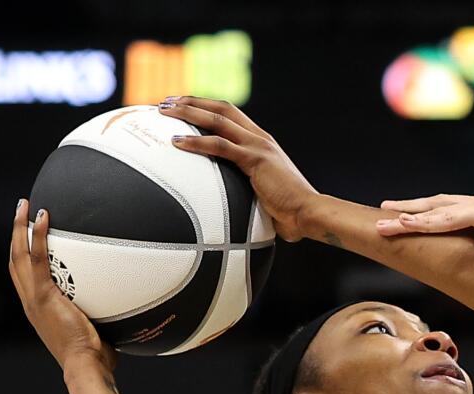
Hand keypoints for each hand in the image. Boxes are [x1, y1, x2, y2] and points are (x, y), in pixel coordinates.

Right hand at [8, 198, 111, 373]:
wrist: (86, 367)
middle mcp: (30, 301)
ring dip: (20, 227)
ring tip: (24, 204)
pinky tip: (44, 217)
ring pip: (19, 254)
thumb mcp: (97, 331)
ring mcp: (34, 298)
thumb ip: (102, 315)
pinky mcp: (43, 296)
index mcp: (38, 309)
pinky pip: (38, 259)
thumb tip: (127, 306)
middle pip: (14, 260)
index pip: (24, 276)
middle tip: (20, 211)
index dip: (22, 255)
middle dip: (15, 234)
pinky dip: (38, 236)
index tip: (27, 237)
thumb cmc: (96, 359)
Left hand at [159, 97, 318, 240]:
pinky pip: (219, 146)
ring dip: (188, 112)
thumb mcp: (265, 192)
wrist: (309, 213)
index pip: (231, 114)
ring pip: (217, 120)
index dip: (206, 107)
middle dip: (192, 101)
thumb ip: (248, 188)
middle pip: (221, 108)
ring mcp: (258, 146)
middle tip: (166, 101)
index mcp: (262, 142)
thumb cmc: (290, 211)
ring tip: (164, 111)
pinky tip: (176, 142)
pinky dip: (195, 142)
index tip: (183, 106)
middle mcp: (260, 138)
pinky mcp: (255, 159)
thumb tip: (230, 204)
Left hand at [374, 191, 473, 249]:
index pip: (456, 208)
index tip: (412, 214)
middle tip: (384, 209)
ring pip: (436, 210)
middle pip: (438, 204)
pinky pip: (448, 219)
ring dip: (408, 215)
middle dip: (410, 207)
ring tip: (383, 219)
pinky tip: (407, 224)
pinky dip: (425, 221)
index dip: (432, 211)